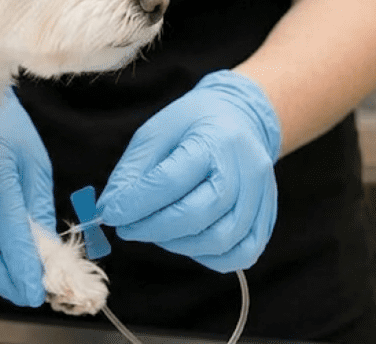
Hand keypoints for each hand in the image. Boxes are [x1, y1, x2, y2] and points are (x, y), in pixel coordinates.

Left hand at [97, 70, 280, 272]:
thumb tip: (109, 210)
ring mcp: (260, 196)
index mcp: (214, 140)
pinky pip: (240, 254)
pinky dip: (207, 257)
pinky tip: (186, 241)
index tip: (111, 214)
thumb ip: (131, 173)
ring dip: (176, 244)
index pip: (171, 180)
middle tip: (128, 228)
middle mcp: (245, 169)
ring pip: (218, 240)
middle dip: (153, 228)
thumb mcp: (155, 133)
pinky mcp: (267, 217)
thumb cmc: (192, 126)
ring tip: (155, 230)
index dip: (136, 204)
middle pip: (197, 214)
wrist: (240, 120)